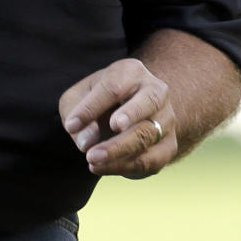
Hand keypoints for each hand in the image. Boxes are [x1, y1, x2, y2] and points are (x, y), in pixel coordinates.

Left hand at [58, 58, 176, 177]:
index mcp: (131, 72)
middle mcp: (156, 91)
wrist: (132, 108)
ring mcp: (167, 118)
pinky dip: (126, 166)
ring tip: (92, 160)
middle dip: (122, 125)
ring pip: (148, 136)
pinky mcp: (169, 144)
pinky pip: (152, 159)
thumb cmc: (98, 99)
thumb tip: (86, 141)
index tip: (70, 126)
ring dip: (118, 151)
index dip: (91, 108)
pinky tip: (102, 168)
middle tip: (94, 147)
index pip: (112, 87)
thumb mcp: (78, 97)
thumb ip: (76, 113)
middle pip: (145, 106)